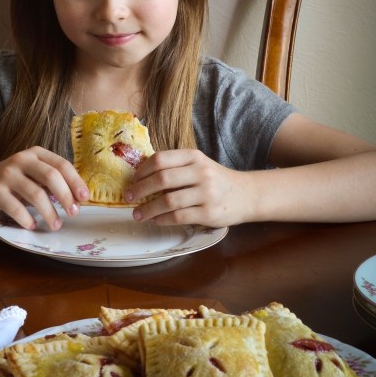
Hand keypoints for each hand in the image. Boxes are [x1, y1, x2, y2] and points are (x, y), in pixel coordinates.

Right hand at [0, 147, 90, 230]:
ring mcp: (7, 174)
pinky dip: (27, 219)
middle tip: (74, 213)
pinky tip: (32, 225)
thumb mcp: (31, 174)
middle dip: (66, 197)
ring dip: (49, 213)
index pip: (61, 164)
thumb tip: (78, 197)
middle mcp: (22, 160)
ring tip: (55, 224)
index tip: (84, 198)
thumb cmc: (11, 182)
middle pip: (51, 176)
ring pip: (36, 194)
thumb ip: (50, 181)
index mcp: (35, 154)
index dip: (75, 182)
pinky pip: (16, 208)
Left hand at [125, 149, 252, 228]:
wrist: (247, 195)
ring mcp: (206, 193)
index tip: (132, 180)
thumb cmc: (217, 180)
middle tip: (128, 197)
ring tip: (137, 214)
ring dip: (148, 209)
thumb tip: (141, 176)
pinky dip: (162, 219)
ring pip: (168, 201)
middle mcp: (200, 172)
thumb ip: (176, 167)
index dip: (141, 170)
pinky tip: (155, 220)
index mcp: (194, 157)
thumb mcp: (199, 165)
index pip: (160, 159)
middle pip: (161, 179)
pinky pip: (179, 217)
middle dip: (140, 189)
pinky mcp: (209, 213)